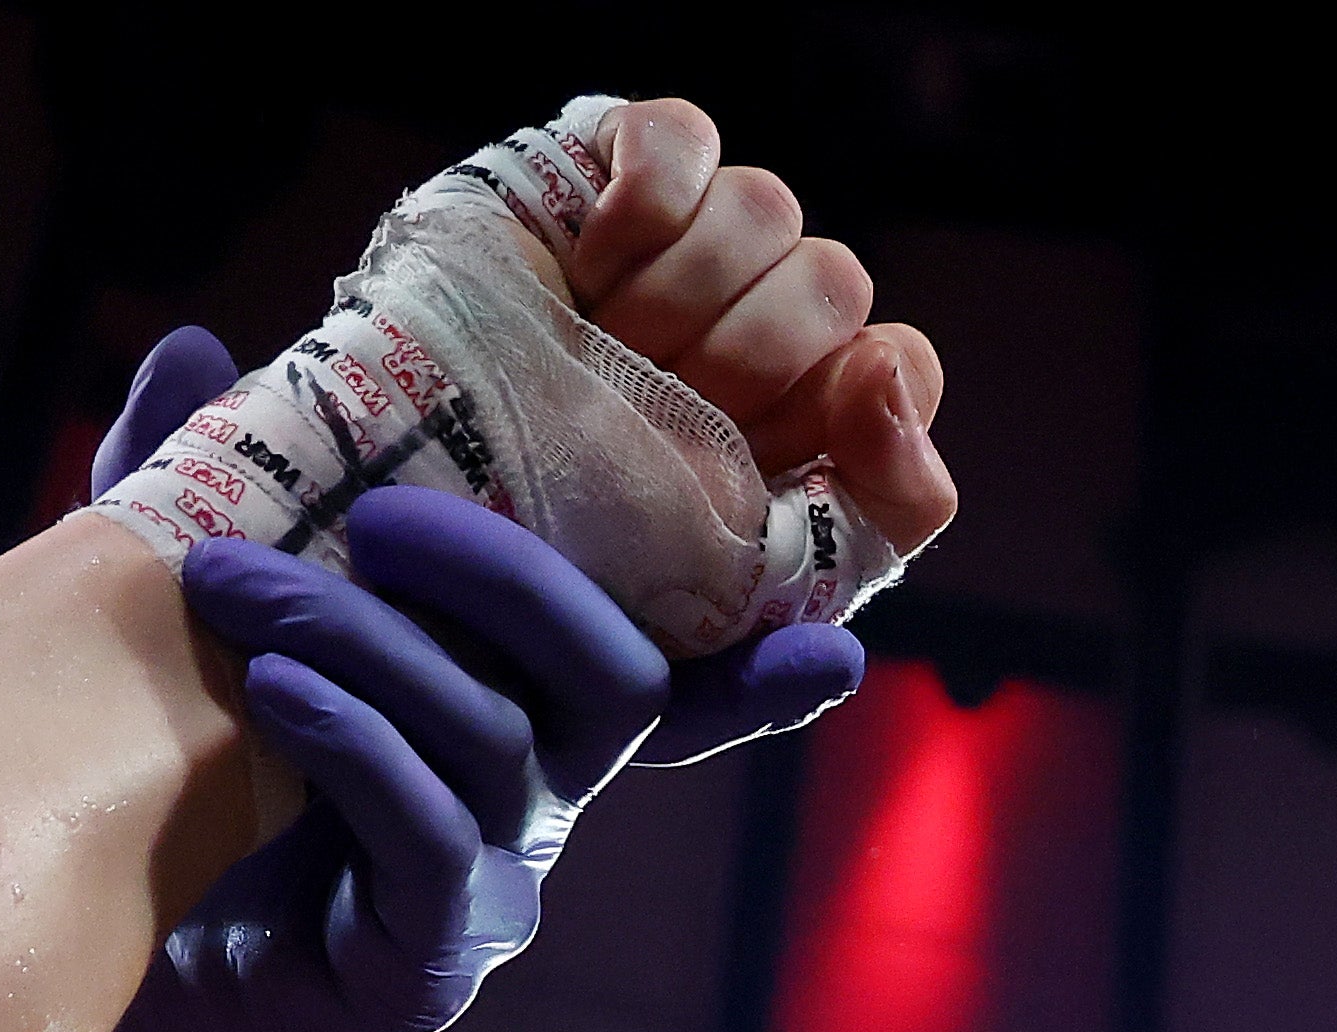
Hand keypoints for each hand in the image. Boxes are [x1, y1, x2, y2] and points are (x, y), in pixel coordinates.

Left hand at [60, 328, 868, 1031]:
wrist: (95, 982)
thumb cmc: (164, 791)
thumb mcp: (186, 619)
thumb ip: (209, 494)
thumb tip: (201, 342)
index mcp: (516, 714)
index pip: (664, 674)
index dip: (757, 667)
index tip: (833, 645)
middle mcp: (533, 802)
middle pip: (607, 676)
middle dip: (508, 575)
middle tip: (375, 515)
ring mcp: (491, 888)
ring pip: (497, 741)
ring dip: (365, 642)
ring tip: (232, 583)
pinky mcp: (426, 964)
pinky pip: (428, 836)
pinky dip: (357, 744)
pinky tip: (274, 690)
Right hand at [562, 97, 956, 559]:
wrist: (437, 526)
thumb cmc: (595, 576)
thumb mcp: (774, 590)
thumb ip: (892, 508)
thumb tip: (889, 363)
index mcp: (804, 420)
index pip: (900, 364)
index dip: (837, 406)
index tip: (756, 456)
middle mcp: (755, 322)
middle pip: (835, 279)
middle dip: (745, 360)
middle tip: (657, 409)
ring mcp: (686, 244)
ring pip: (767, 206)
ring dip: (679, 296)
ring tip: (604, 348)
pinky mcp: (610, 170)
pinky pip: (682, 136)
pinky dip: (646, 204)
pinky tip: (588, 270)